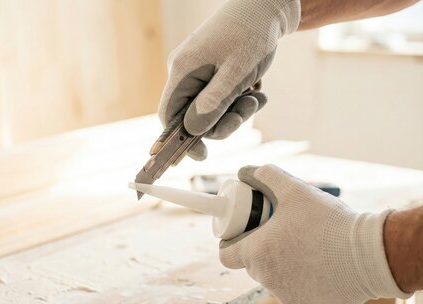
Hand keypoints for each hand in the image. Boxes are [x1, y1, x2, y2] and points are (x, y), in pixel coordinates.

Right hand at [158, 0, 300, 159]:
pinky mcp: (213, 73)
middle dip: (222, 121)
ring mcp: (199, 72)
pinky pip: (220, 99)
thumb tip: (193, 131)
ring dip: (235, 111)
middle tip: (246, 111)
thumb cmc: (252, 33)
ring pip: (210, 110)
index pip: (168, 116)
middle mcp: (186, 73)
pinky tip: (255, 90)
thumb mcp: (236, 72)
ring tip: (256, 96)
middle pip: (193, 117)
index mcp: (183, 71)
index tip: (201, 154)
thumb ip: (213, 103)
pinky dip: (238, 101)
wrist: (268, 6)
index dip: (180, 140)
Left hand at [219, 165, 410, 303]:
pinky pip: (295, 292)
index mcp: (256, 253)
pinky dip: (301, 281)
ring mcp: (286, 296)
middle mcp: (266, 279)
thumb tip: (244, 171)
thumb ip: (266, 176)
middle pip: (252, 264)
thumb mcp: (295, 189)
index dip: (230, 242)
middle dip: (261, 249)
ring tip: (302, 247)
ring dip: (280, 265)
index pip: (226, 255)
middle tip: (279, 233)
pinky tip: (315, 266)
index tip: (241, 233)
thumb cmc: (328, 222)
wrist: (369, 255)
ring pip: (274, 278)